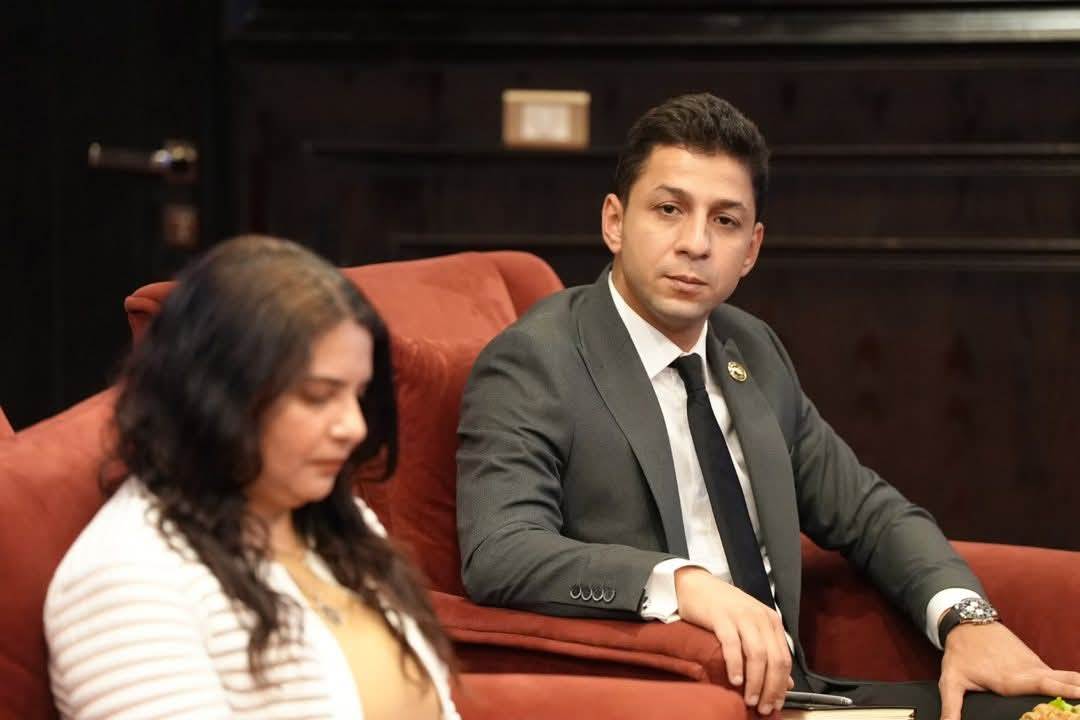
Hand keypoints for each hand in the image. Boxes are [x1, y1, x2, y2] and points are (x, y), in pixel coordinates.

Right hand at [675, 566, 791, 715]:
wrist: (696, 584)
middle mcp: (760, 618)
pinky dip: (736, 665)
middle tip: (763, 708)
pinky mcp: (721, 617)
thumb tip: (785, 683)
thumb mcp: (750, 627)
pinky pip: (732, 645)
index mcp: (771, 621)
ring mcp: (741, 616)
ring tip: (750, 699)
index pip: (784, 659)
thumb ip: (768, 651)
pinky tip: (734, 680)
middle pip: (774, 659)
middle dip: (771, 688)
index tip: (776, 704)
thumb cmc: (722, 608)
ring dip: (756, 682)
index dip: (782, 685)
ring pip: (757, 655)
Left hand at [939, 622, 1079, 719]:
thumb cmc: (960, 653)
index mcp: (1011, 679)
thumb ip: (951, 706)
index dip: (1066, 691)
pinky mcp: (1035, 662)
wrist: (967, 622)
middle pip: (1063, 682)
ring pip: (1065, 677)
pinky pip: (1059, 675)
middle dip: (1078, 690)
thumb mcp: (951, 680)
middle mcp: (1028, 671)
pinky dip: (1073, 683)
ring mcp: (1034, 665)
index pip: (1044, 686)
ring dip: (1078, 687)